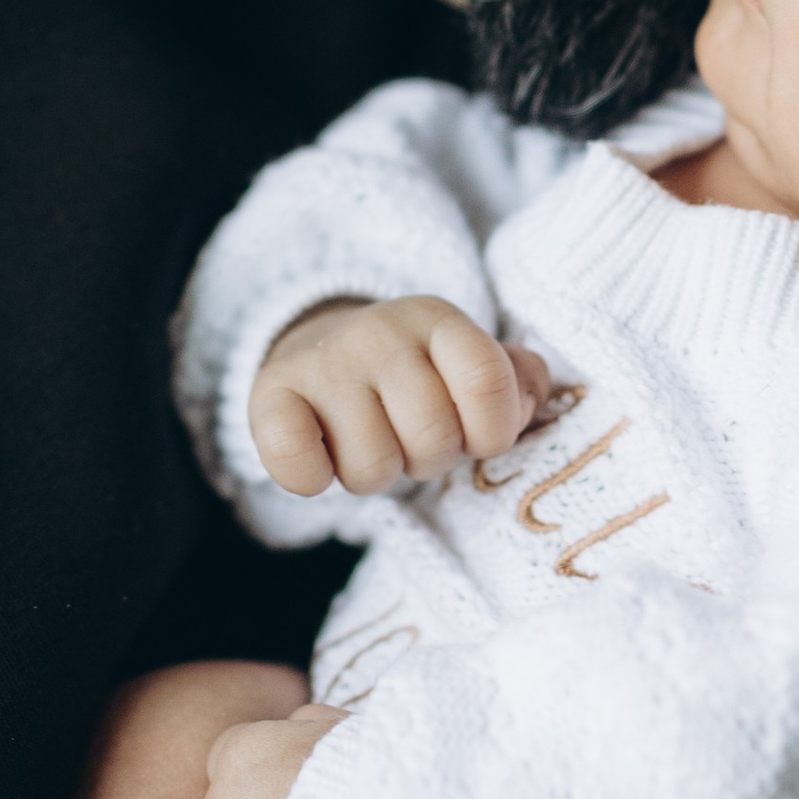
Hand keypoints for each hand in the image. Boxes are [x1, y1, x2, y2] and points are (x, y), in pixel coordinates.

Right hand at [251, 295, 550, 496]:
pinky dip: (314, 478)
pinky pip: (297, 463)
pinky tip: (321, 457)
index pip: (488, 380)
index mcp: (437, 320)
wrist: (322, 351)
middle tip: (411, 439)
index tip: (471, 431)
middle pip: (432, 438)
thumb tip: (528, 402)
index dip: (490, 430)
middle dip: (430, 459)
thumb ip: (515, 381)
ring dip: (377, 474)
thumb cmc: (414, 375)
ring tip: (370, 443)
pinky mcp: (270, 395)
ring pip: (371, 467)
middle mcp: (378, 333)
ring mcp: (322, 364)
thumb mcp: (469, 364)